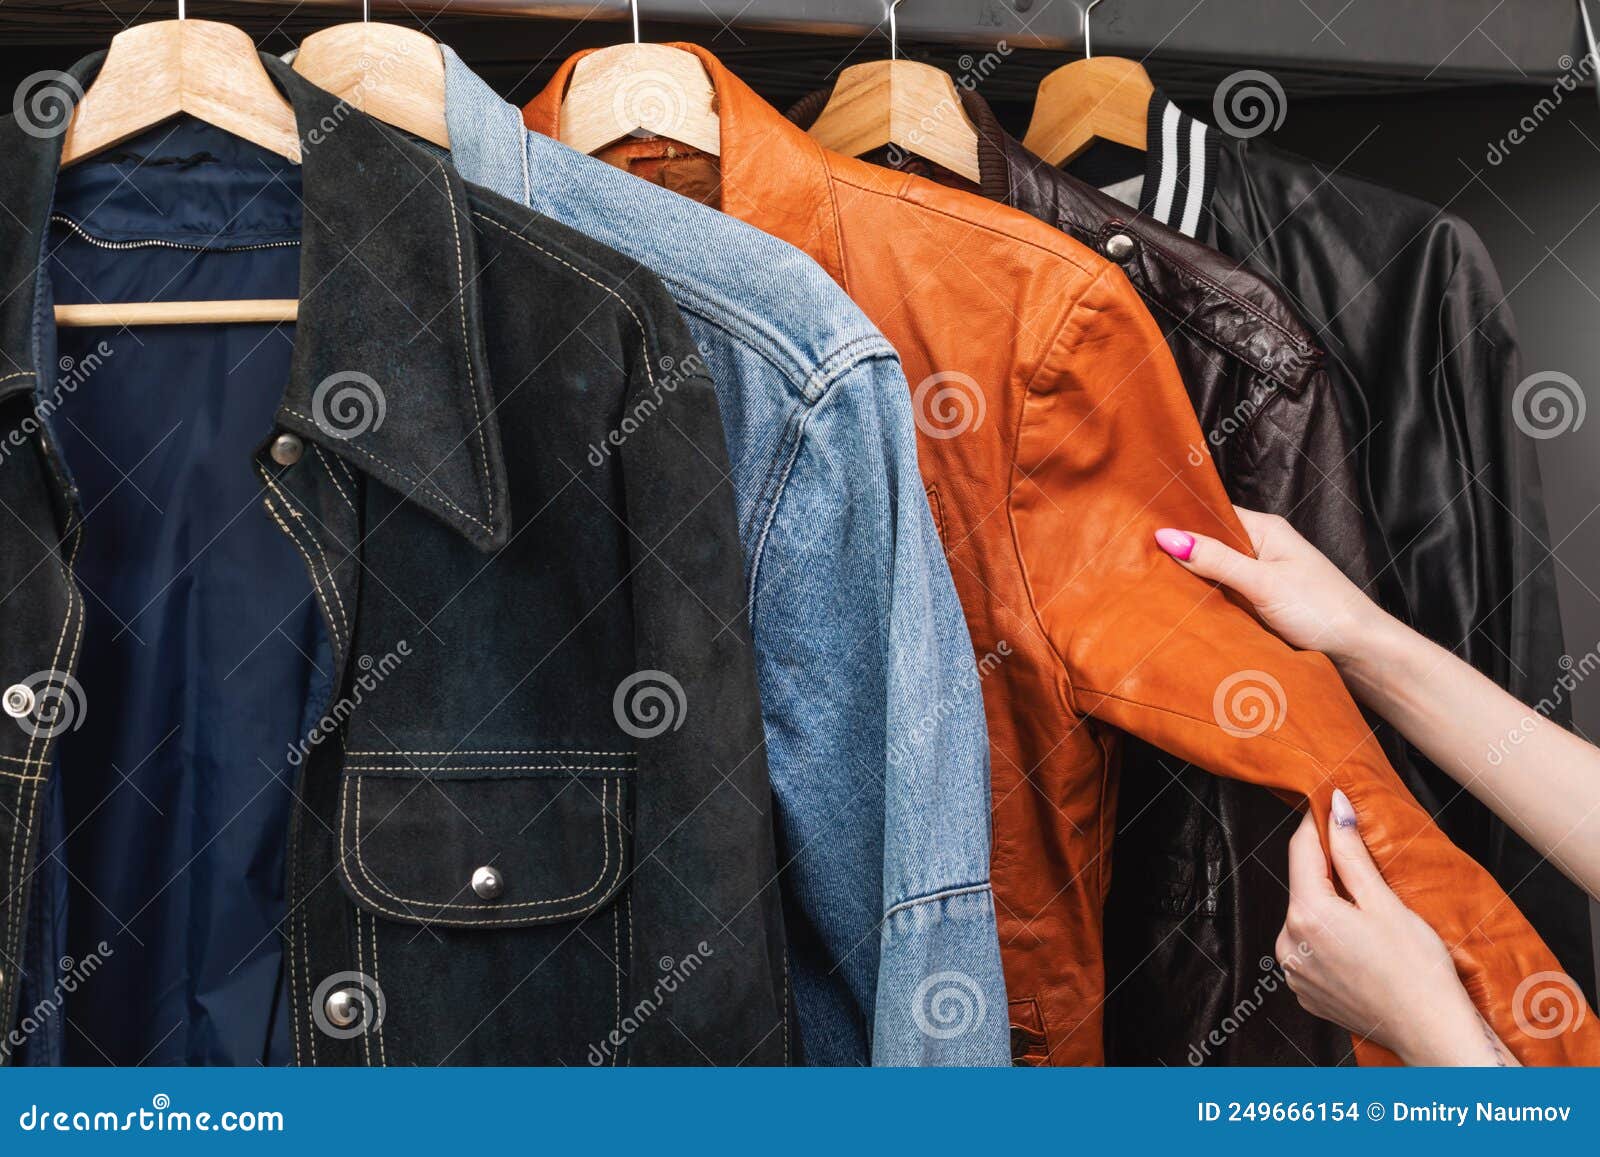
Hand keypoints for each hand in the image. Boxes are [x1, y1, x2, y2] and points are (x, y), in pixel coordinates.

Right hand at [1153, 508, 1388, 669]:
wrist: (1359, 653)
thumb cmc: (1321, 610)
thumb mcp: (1262, 582)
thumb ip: (1215, 560)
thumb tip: (1167, 537)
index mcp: (1265, 529)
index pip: (1211, 514)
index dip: (1179, 521)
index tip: (1140, 529)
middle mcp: (1262, 549)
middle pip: (1209, 545)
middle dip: (1180, 554)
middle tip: (1137, 561)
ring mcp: (1260, 578)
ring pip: (1214, 574)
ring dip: (1192, 582)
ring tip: (1151, 585)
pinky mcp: (1260, 605)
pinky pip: (1223, 597)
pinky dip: (1205, 602)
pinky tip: (1183, 609)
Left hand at [1276, 789, 1514, 1065]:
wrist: (1431, 1033)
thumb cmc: (1418, 970)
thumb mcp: (1386, 902)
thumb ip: (1352, 853)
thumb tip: (1335, 807)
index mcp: (1307, 915)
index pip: (1301, 849)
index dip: (1318, 824)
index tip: (1332, 807)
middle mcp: (1289, 943)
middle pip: (1303, 885)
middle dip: (1329, 871)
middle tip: (1366, 869)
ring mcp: (1294, 971)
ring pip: (1305, 918)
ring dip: (1329, 907)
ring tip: (1369, 917)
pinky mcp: (1304, 991)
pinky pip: (1309, 950)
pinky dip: (1329, 940)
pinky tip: (1361, 947)